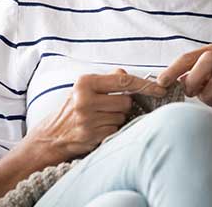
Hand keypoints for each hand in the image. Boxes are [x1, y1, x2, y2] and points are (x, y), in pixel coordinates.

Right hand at [28, 69, 165, 162]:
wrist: (50, 136)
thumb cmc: (73, 107)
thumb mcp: (86, 87)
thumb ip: (109, 79)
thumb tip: (128, 75)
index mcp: (85, 83)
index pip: (124, 81)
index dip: (145, 85)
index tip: (161, 89)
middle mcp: (84, 100)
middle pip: (126, 101)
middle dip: (122, 105)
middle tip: (107, 107)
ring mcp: (88, 120)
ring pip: (122, 117)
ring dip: (116, 118)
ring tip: (100, 118)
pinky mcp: (91, 136)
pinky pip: (116, 130)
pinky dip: (111, 129)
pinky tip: (97, 128)